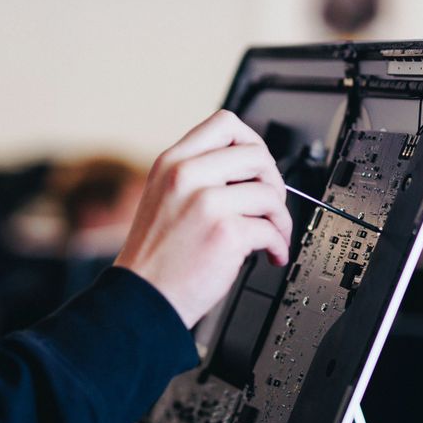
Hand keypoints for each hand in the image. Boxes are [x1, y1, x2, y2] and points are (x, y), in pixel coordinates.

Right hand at [115, 110, 291, 324]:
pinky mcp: (225, 234)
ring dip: (281, 218)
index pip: (224, 124)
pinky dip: (279, 246)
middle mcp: (187, 176)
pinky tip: (270, 256)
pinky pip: (271, 229)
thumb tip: (248, 168)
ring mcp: (206, 203)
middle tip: (269, 205)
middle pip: (256, 154)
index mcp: (171, 163)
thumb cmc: (155, 256)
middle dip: (274, 181)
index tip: (257, 166)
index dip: (251, 141)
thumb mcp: (163, 197)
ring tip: (272, 236)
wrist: (142, 298)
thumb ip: (197, 175)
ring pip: (270, 192)